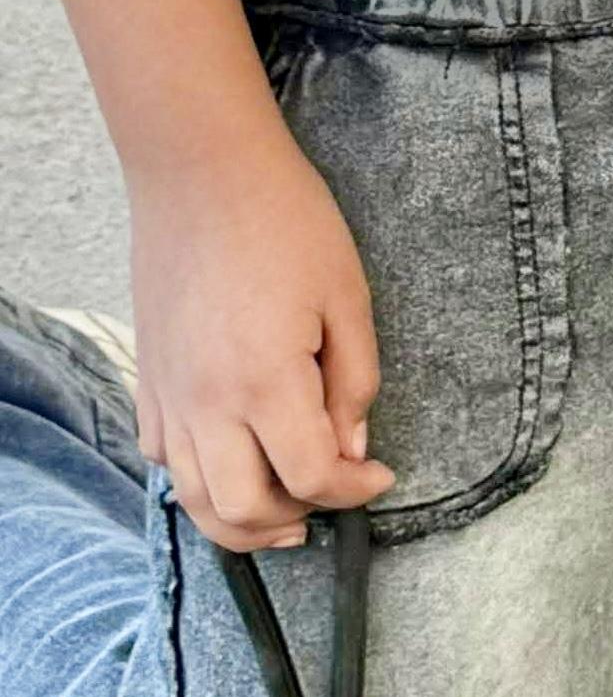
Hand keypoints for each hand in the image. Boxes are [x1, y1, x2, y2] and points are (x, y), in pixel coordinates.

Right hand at [124, 125, 394, 552]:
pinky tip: (234, 459)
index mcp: (267, 382)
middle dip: (293, 520)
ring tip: (285, 509)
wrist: (204, 177)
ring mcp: (168, 396)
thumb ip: (354, 382)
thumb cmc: (288, 224)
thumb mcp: (349, 297)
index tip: (380, 476)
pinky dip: (199, 479)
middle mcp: (207, 403)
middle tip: (331, 502)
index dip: (353, 490)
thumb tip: (352, 449)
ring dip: (240, 518)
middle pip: (241, 509)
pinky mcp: (147, 381)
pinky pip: (164, 457)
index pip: (310, 476)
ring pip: (193, 497)